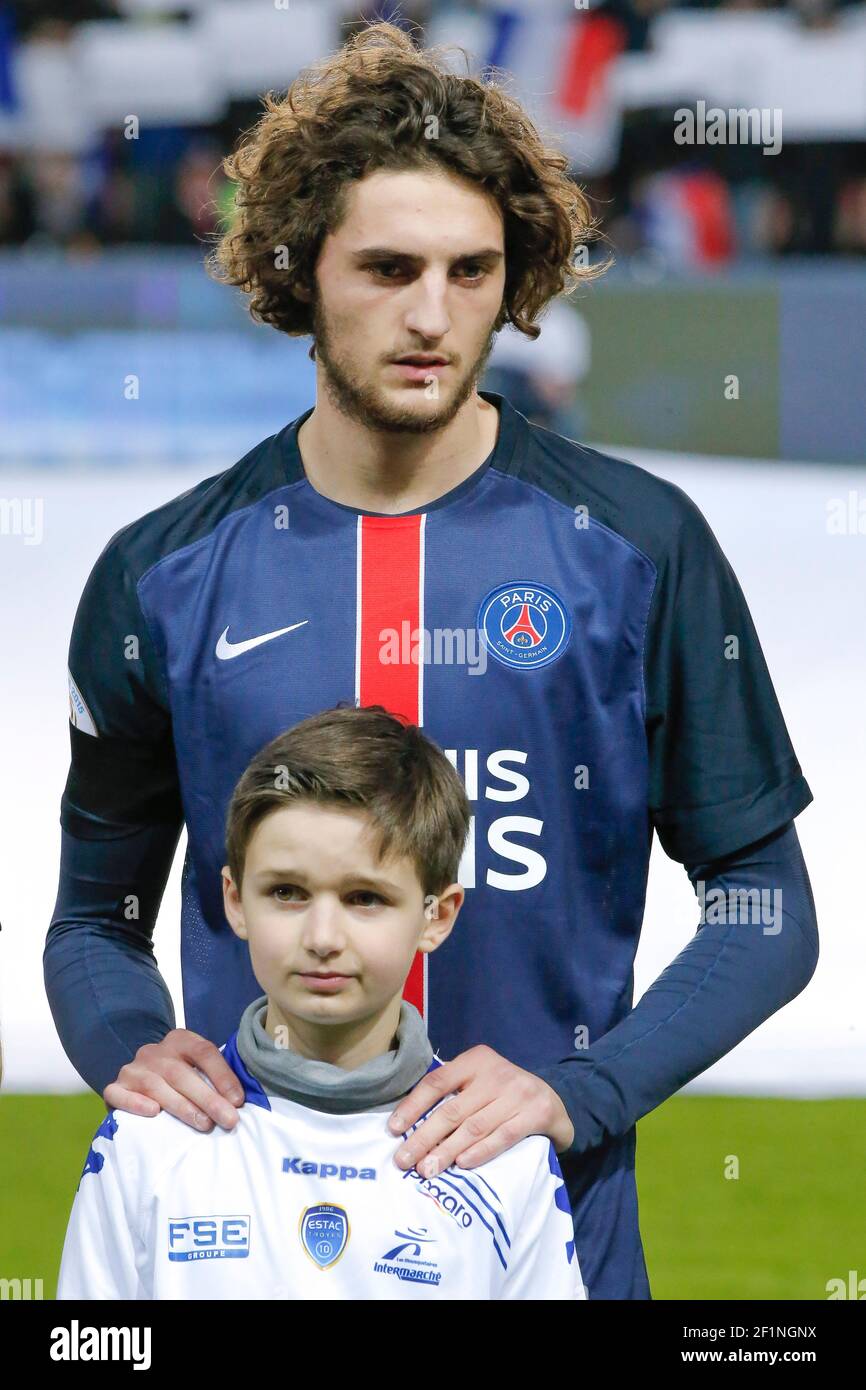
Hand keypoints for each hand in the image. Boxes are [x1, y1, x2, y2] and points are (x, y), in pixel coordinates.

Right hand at [103, 1029, 244, 1131]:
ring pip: (155, 1085)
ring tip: (204, 1124)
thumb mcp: (197, 1068)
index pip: (204, 1051)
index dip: (223, 1075)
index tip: (238, 1100)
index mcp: (180, 1040)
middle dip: (208, 1098)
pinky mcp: (115, 1087)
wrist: (141, 1077)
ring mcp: (133, 1068)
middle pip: (181, 1073)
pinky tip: (154, 1113)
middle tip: (229, 1119)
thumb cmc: (180, 1077)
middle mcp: (154, 1051)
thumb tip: (239, 1101)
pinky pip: (119, 1094)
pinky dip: (136, 1103)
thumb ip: (214, 1077)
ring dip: (182, 1106)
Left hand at [387, 1044, 574, 1176]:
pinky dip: (480, 1152)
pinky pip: (502, 1136)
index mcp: (476, 1060)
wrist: (554, 1100)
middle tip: (403, 1161)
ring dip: (447, 1151)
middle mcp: (496, 1073)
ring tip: (427, 1170)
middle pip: (452, 1109)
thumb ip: (452, 1094)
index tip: (393, 1130)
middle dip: (424, 1137)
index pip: (437, 1082)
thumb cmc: (504, 1094)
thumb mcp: (479, 1082)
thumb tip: (407, 1126)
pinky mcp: (536, 1113)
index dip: (413, 1106)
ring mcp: (518, 1092)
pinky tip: (462, 1165)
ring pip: (474, 1127)